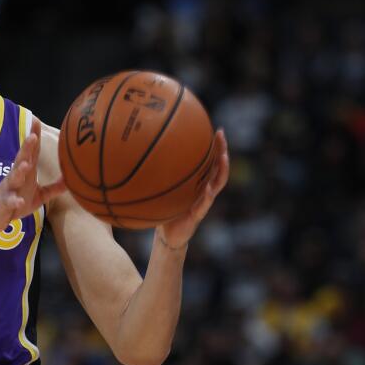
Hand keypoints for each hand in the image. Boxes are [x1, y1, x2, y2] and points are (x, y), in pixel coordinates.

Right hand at [0, 117, 65, 234]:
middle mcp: (16, 178)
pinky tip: (18, 201)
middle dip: (26, 148)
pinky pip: (9, 201)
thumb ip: (53, 188)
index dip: (34, 137)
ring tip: (26, 164)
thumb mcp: (38, 197)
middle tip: (32, 135)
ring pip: (13, 178)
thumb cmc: (16, 204)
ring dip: (19, 171)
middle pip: (21, 160)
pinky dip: (13, 201)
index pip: (31, 152)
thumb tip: (70, 180)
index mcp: (25, 174)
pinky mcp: (3, 203)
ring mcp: (8, 190)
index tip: (37, 121)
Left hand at [155, 129, 229, 250]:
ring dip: (222, 170)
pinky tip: (208, 187)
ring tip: (224, 157)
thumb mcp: (161, 189)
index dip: (216, 146)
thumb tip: (140, 155)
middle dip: (222, 150)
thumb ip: (157, 175)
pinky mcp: (198, 215)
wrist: (167, 235)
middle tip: (221, 134)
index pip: (211, 161)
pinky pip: (205, 204)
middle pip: (218, 167)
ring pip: (218, 184)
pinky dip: (207, 196)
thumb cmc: (165, 209)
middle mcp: (204, 189)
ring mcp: (203, 202)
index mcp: (199, 182)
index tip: (216, 129)